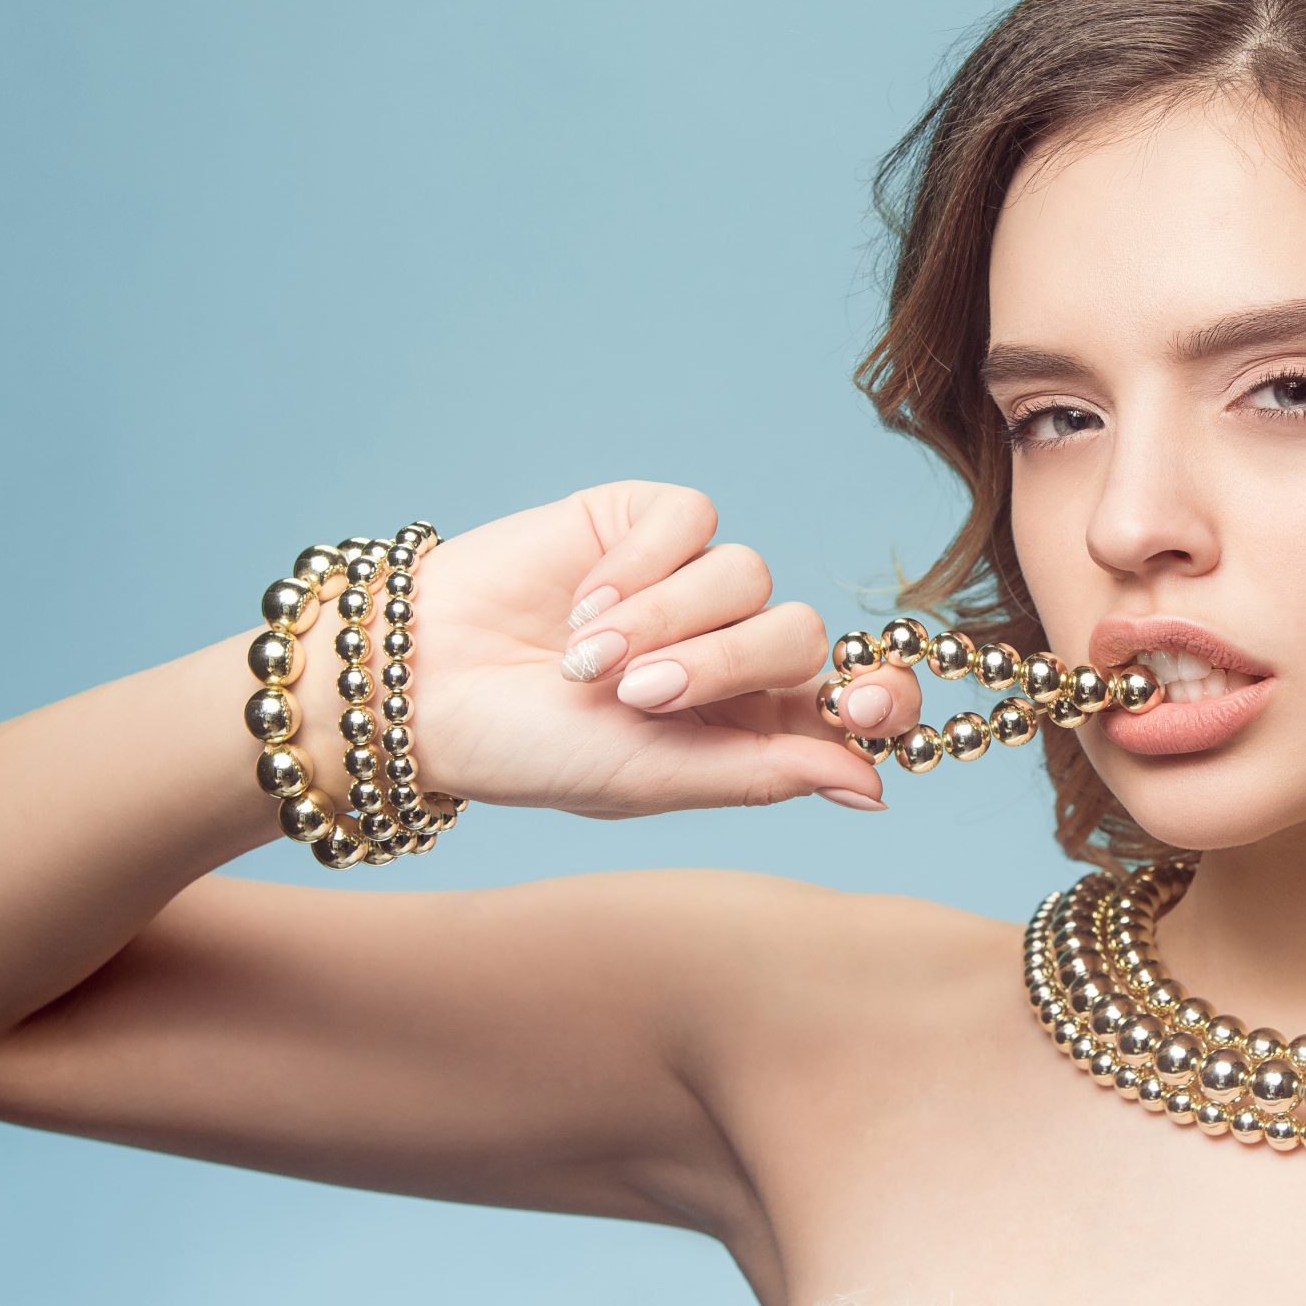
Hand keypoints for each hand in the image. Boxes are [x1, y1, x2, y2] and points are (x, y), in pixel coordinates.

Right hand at [389, 480, 921, 817]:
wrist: (426, 688)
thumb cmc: (534, 750)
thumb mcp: (654, 777)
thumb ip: (766, 773)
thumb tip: (874, 786)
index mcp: (751, 722)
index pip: (853, 697)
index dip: (879, 696)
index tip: (864, 707)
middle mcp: (732, 647)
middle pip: (802, 633)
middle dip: (725, 665)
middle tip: (639, 695)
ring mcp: (692, 580)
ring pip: (748, 574)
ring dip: (665, 620)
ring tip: (583, 660)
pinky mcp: (646, 521)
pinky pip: (693, 520)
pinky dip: (640, 565)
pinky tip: (581, 604)